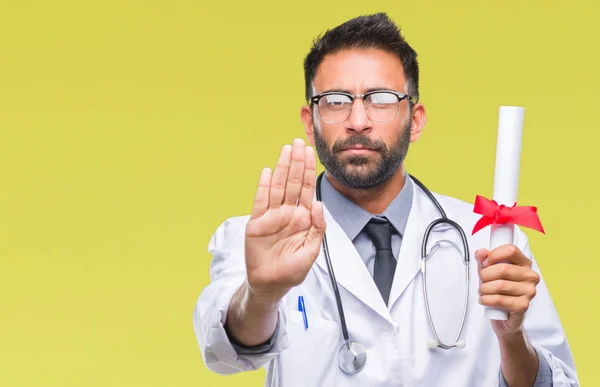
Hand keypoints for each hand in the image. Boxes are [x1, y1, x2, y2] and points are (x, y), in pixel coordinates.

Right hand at [244, 138, 325, 302]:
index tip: (310, 153)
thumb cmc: (292, 270)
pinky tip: (268, 172)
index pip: (308, 189)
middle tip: (298, 142)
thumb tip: (319, 204)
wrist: (271, 284)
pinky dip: (264, 187)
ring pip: (278, 187)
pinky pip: (261, 202)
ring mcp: (272, 216)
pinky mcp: (257, 223)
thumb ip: (318, 228)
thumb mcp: (312, 251)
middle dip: (297, 162)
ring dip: (282, 168)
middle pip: (293, 183)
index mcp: (303, 218)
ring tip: (286, 150)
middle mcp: (288, 213)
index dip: (309, 170)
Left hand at [475, 245, 539, 336]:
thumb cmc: (498, 290)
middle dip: (485, 275)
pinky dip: (486, 299)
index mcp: (524, 263)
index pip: (511, 250)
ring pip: (500, 285)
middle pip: (503, 269)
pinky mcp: (523, 306)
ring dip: (484, 289)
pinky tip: (484, 300)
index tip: (485, 262)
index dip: (494, 255)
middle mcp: (530, 276)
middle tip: (481, 281)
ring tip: (482, 291)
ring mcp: (529, 291)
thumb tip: (481, 252)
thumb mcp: (488, 271)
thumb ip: (483, 260)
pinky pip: (500, 299)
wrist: (504, 317)